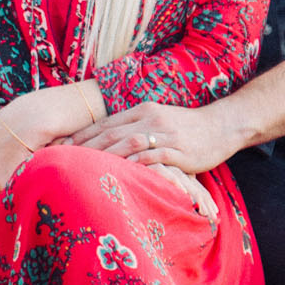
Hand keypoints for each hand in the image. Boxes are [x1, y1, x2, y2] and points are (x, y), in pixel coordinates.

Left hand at [67, 100, 232, 176]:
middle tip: (64, 158)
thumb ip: (137, 128)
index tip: (62, 145)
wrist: (222, 126)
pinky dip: (133, 165)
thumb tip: (111, 142)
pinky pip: (152, 157)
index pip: (106, 122)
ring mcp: (164, 134)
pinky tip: (118, 174)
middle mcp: (150, 119)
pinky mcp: (178, 150)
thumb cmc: (189, 127)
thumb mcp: (160, 121)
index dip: (83, 134)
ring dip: (104, 156)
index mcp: (143, 110)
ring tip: (84, 168)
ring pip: (127, 143)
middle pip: (111, 132)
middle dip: (86, 146)